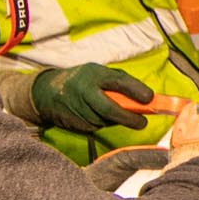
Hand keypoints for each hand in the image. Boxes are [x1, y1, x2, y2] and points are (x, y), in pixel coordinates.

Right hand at [29, 63, 158, 131]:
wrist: (47, 93)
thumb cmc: (81, 80)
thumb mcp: (99, 72)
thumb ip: (120, 82)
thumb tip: (145, 97)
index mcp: (94, 74)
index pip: (118, 82)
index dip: (136, 90)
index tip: (150, 98)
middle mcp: (85, 92)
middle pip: (111, 110)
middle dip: (129, 118)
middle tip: (142, 122)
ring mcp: (79, 110)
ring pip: (106, 121)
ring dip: (116, 120)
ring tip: (113, 111)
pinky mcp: (77, 125)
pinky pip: (98, 127)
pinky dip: (104, 123)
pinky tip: (97, 114)